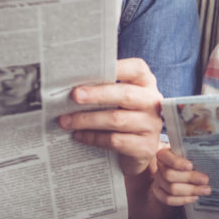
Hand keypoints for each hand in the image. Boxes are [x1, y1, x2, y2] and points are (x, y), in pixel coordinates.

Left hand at [58, 58, 163, 177]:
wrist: (137, 151)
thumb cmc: (122, 116)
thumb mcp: (117, 99)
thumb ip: (102, 88)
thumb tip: (72, 84)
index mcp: (146, 84)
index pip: (136, 69)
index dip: (117, 67)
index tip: (92, 70)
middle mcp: (153, 102)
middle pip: (125, 94)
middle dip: (97, 94)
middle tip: (74, 96)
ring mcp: (151, 125)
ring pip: (117, 120)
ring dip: (87, 120)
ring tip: (66, 120)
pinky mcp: (145, 147)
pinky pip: (115, 141)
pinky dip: (93, 138)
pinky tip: (78, 135)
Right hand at [151, 146, 210, 206]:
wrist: (178, 170)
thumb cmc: (186, 160)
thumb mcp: (188, 154)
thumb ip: (193, 156)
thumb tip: (207, 160)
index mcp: (163, 154)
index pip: (166, 158)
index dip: (177, 163)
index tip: (190, 166)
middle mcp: (158, 167)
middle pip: (169, 175)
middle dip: (189, 178)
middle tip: (205, 180)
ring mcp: (157, 181)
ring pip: (171, 189)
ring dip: (190, 191)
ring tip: (205, 190)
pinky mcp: (159, 193)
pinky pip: (168, 199)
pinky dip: (183, 200)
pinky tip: (195, 197)